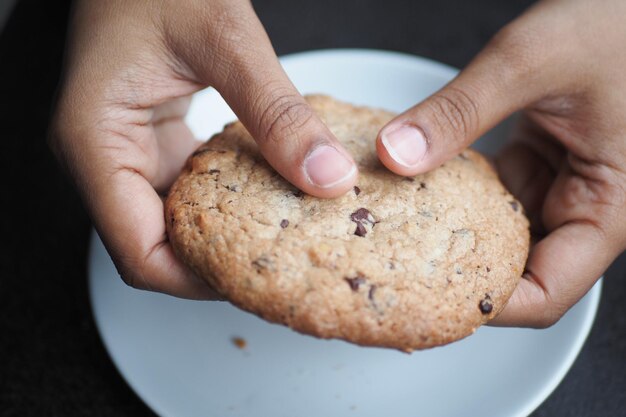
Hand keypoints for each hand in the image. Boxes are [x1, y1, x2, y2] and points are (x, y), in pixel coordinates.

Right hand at [49, 0, 356, 298]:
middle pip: (154, 249)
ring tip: (277, 240)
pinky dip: (221, 204)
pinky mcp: (151, 145)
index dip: (196, 279)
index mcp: (95, 143)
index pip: (138, 252)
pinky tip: (263, 195)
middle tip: (276, 265)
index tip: (256, 279)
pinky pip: (183, 194)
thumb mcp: (225, 40)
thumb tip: (325, 175)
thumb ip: (275, 112)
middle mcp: (103, 158)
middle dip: (214, 266)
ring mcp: (126, 154)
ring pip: (169, 226)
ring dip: (220, 238)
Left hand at [376, 0, 625, 326]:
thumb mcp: (533, 61)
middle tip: (402, 266)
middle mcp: (590, 204)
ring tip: (403, 228)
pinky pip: (500, 191)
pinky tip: (427, 178)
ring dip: (458, 226)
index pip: (547, 293)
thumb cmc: (617, 20)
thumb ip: (461, 111)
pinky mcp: (547, 158)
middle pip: (521, 268)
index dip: (489, 305)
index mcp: (610, 208)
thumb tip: (397, 153)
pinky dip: (465, 188)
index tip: (427, 297)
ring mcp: (568, 182)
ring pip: (505, 229)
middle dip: (463, 271)